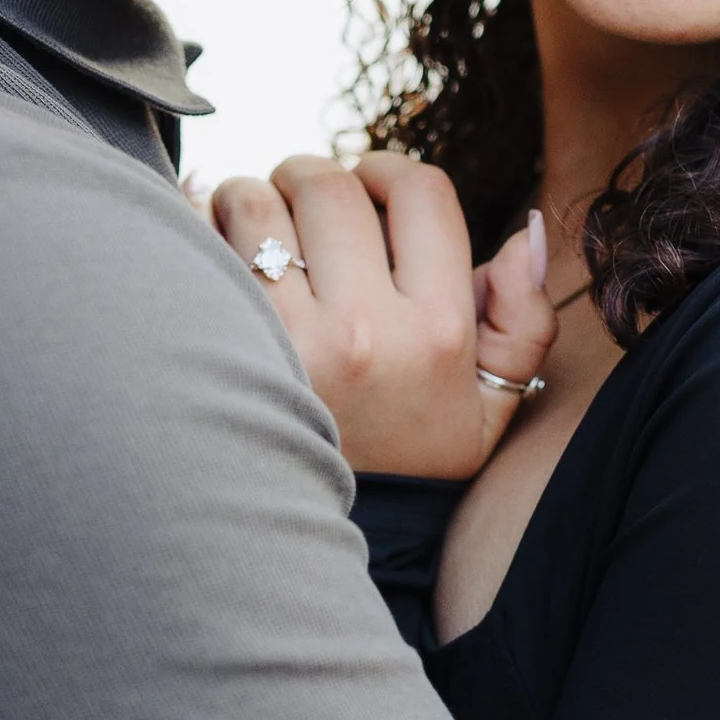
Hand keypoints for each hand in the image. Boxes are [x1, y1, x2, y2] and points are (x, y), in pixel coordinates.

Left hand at [211, 153, 558, 477]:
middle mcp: (369, 332)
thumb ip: (521, 319)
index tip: (370, 189)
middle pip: (329, 184)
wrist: (330, 547)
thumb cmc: (412, 463)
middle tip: (302, 205)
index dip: (390, 172)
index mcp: (441, 331)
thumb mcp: (492, 407)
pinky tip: (211, 257)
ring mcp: (293, 346)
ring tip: (256, 233)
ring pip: (254, 205)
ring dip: (250, 201)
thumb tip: (522, 230)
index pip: (420, 191)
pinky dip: (196, 233)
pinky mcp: (228, 357)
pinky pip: (198, 249)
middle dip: (311, 178)